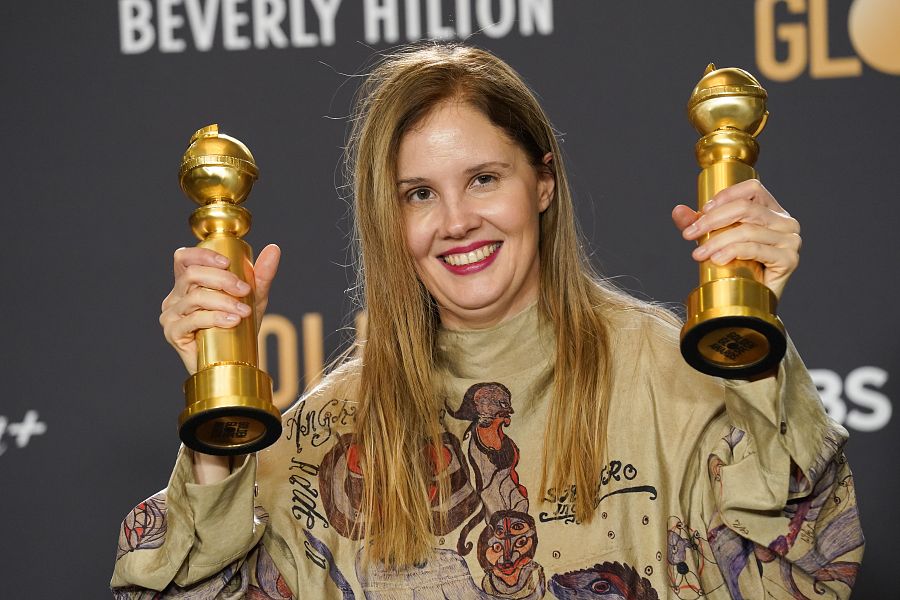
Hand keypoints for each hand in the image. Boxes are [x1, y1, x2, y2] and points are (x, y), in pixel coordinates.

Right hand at [159, 243, 280, 373]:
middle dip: (222, 280)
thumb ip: (262, 274)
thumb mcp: (254, 298)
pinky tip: (232, 321)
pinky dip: (214, 318)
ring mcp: (171, 315)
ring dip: (223, 302)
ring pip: (194, 298)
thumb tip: (274, 248)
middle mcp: (175, 296)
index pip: (184, 258)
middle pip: (192, 275)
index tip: (227, 262)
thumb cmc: (240, 327)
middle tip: (245, 290)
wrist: (236, 361)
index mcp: (188, 283)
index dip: (202, 255)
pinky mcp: (173, 333)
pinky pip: (192, 320)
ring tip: (244, 311)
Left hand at [672, 180, 800, 299]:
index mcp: (772, 211)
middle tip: (690, 234)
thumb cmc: (735, 266)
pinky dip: (733, 252)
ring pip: (748, 230)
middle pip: (746, 208)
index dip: (726, 195)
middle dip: (712, 220)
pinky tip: (717, 260)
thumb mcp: (714, 239)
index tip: (702, 212)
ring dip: (717, 241)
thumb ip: (697, 224)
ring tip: (698, 253)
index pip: (752, 189)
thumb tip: (677, 210)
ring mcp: (790, 240)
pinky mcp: (789, 260)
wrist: (749, 300)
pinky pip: (756, 249)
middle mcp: (786, 222)